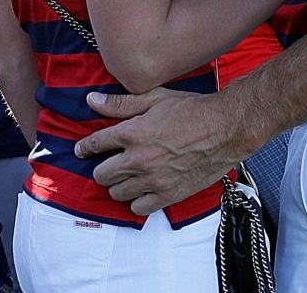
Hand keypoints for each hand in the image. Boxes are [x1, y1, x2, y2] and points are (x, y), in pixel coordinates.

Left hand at [75, 87, 234, 214]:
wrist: (224, 129)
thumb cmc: (192, 110)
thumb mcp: (155, 98)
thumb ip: (121, 103)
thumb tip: (92, 100)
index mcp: (132, 133)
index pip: (96, 144)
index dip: (85, 147)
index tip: (83, 150)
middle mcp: (138, 159)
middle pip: (102, 174)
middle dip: (103, 167)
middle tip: (111, 161)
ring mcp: (152, 180)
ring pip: (117, 193)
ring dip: (119, 183)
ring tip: (129, 174)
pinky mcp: (167, 195)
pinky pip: (138, 208)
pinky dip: (137, 200)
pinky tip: (143, 188)